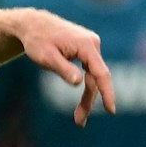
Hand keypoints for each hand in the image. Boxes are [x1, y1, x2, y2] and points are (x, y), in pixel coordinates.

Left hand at [12, 9, 116, 125]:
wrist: (34, 25)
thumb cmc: (38, 41)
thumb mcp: (46, 57)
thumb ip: (63, 69)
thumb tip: (79, 82)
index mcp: (87, 46)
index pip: (101, 73)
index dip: (107, 93)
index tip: (111, 110)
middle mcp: (93, 44)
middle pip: (96, 78)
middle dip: (89, 101)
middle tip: (79, 122)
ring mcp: (91, 46)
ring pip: (92, 76)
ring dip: (87, 96)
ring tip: (78, 118)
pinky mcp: (86, 49)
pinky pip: (89, 70)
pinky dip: (85, 84)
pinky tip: (82, 100)